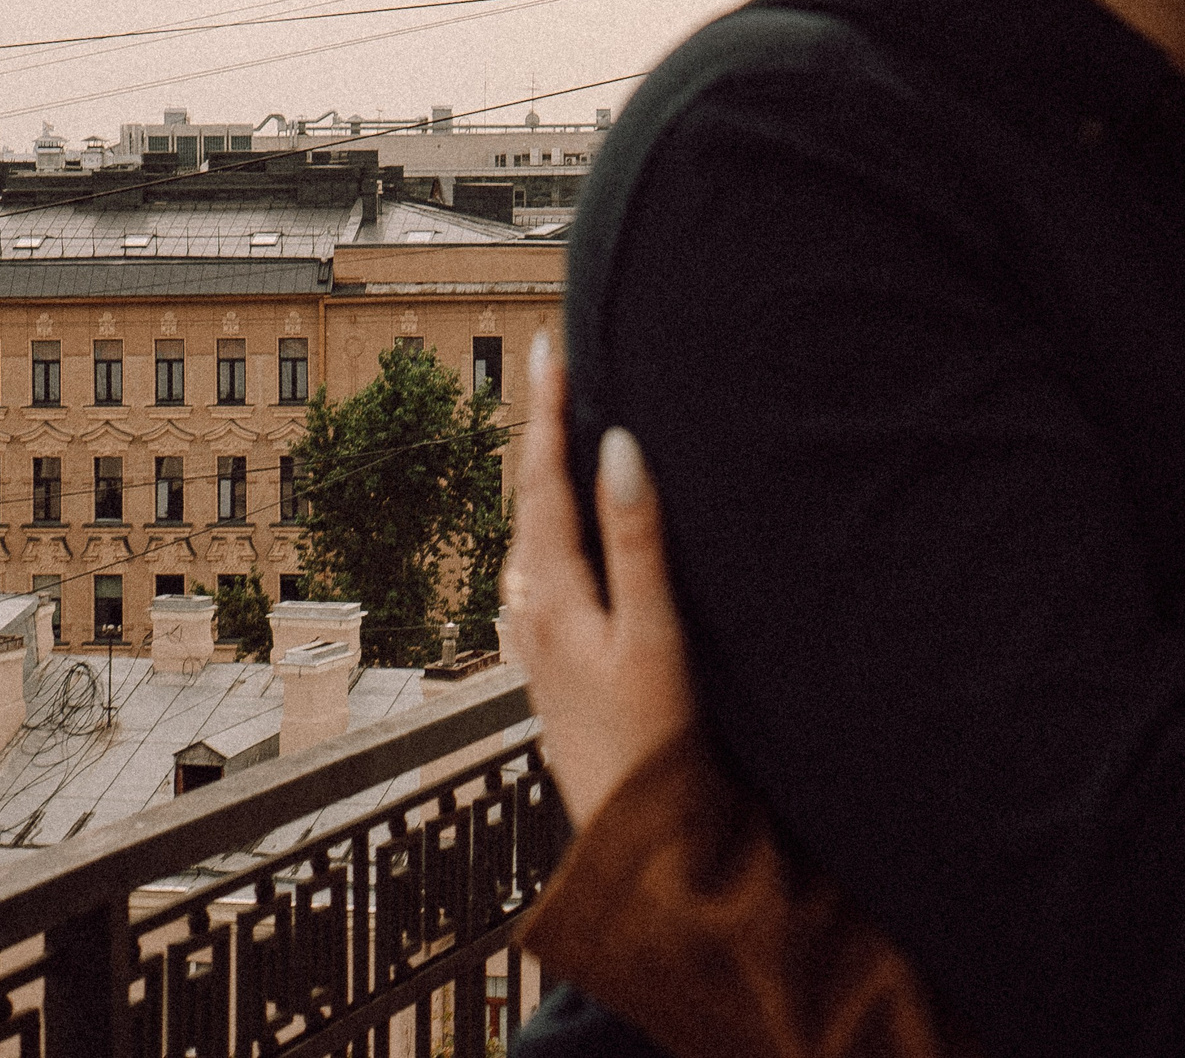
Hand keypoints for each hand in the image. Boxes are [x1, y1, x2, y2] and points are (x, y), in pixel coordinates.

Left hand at [501, 331, 696, 826]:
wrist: (631, 838)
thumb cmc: (651, 744)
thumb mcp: (654, 634)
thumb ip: (637, 540)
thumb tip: (617, 447)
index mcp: (551, 592)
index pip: (543, 478)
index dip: (547, 409)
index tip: (546, 346)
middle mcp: (530, 609)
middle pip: (530, 501)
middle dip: (542, 434)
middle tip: (552, 369)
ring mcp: (536, 639)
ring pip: (534, 537)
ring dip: (546, 482)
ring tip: (560, 432)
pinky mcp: (551, 664)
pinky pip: (545, 572)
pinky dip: (556, 530)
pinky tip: (568, 536)